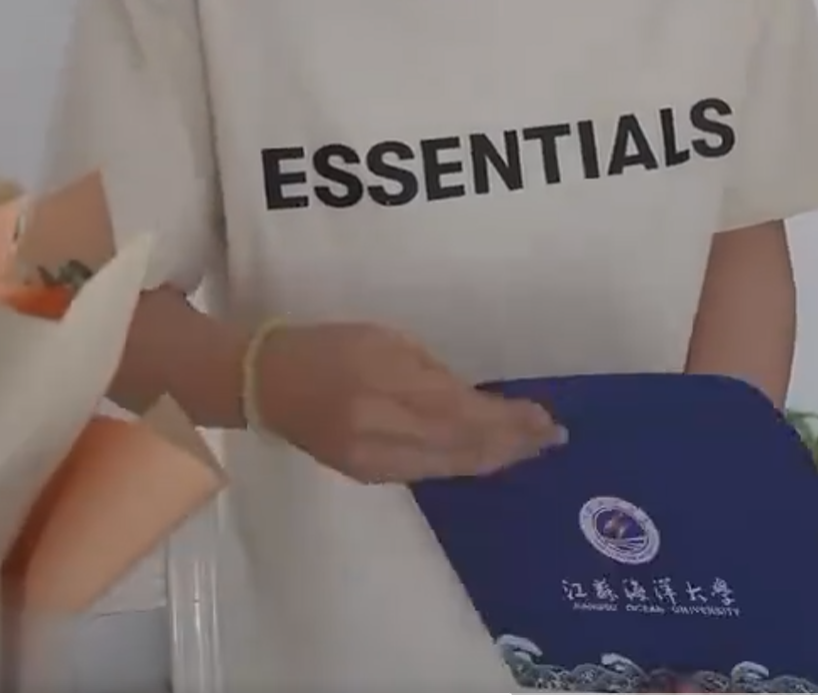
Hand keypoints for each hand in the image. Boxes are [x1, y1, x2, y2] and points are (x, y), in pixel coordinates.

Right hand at [252, 321, 565, 483]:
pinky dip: (464, 464)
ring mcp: (375, 460)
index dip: (509, 420)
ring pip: (450, 466)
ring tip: (530, 448)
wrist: (267, 384)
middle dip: (513, 443)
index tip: (544, 417)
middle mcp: (383, 431)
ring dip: (495, 458)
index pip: (464, 412)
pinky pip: (429, 473)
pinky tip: (487, 457)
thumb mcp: (386, 342)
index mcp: (387, 385)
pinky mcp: (368, 475)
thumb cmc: (330, 347)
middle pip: (464, 446)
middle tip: (551, 437)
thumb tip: (478, 402)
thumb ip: (432, 374)